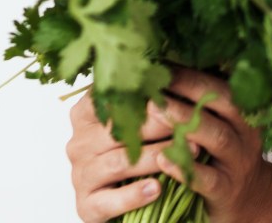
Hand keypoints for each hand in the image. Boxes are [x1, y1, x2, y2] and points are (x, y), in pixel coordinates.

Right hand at [66, 91, 181, 222]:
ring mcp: (81, 174)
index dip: (147, 95)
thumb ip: (144, 97)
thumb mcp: (134, 119)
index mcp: (86, 113)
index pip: (114, 98)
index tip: (177, 91)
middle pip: (119, 129)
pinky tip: (157, 188)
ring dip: (156, 157)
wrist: (120, 196)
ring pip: (119, 162)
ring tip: (189, 153)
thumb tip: (172, 67)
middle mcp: (79, 142)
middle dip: (160, 125)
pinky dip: (133, 195)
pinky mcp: (86, 205)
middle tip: (193, 123)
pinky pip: (109, 201)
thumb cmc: (133, 148)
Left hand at [154, 67, 271, 222]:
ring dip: (183, 120)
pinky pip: (207, 177)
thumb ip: (203, 106)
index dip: (191, 73)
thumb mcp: (223, 126)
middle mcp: (245, 132)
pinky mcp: (226, 190)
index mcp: (244, 112)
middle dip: (187, 87)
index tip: (162, 63)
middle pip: (221, 102)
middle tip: (155, 80)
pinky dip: (184, 167)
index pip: (220, 84)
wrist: (250, 201)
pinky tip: (164, 159)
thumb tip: (165, 74)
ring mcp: (237, 161)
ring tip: (154, 109)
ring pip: (216, 136)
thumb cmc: (225, 157)